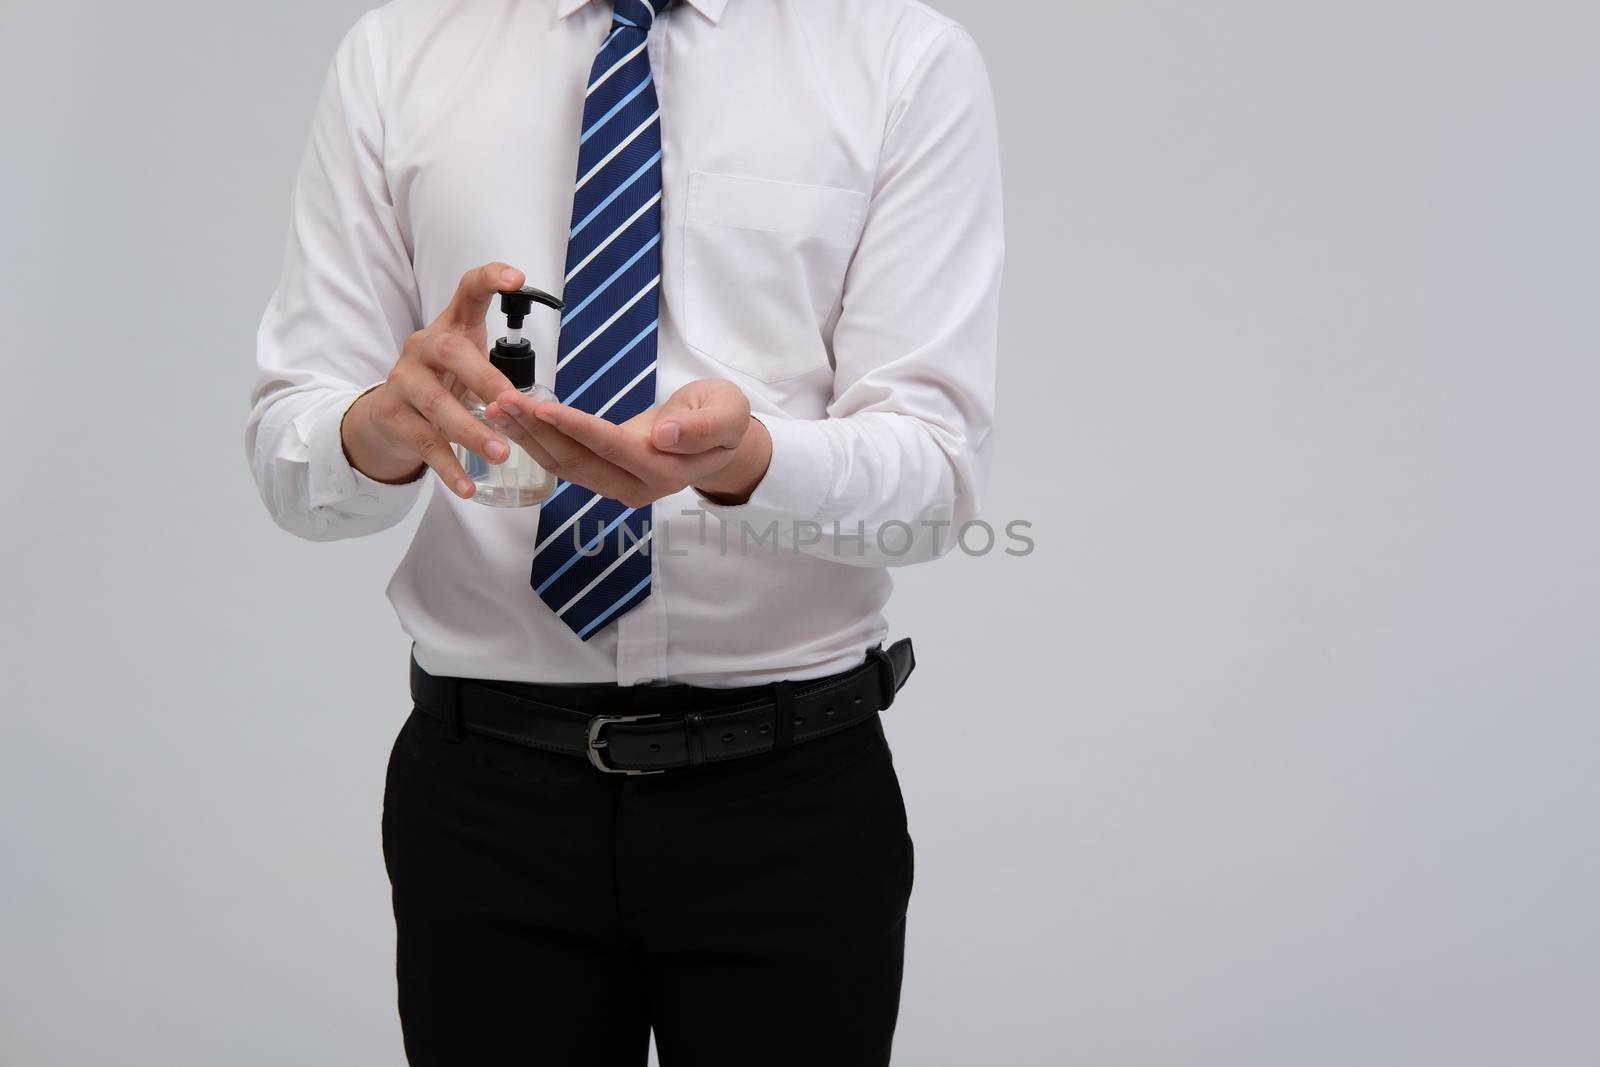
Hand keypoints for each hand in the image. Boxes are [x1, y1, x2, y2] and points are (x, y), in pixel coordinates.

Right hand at [340, 262, 526, 497]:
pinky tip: (468, 488)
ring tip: (501, 454)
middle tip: (513, 405)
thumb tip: (548, 403)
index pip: (467, 291)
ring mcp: (403, 380)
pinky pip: (424, 443)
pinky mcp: (392, 415)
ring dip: (470, 430)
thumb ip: (502, 370)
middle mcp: (423, 346)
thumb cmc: (444, 384)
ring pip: (436, 404)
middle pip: (452, 353)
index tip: (517, 279)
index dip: (489, 279)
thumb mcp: (469, 364)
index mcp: (450, 328)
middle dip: (484, 379)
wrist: (387, 416)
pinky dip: (449, 468)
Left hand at [484, 379, 772, 507]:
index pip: (612, 446)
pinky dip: (539, 443)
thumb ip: (700, 429)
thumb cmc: (726, 418)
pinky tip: (515, 423)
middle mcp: (637, 487)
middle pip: (578, 460)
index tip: (542, 407)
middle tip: (501, 401)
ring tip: (498, 408)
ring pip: (566, 465)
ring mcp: (620, 488)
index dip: (576, 427)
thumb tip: (663, 437)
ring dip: (530, 438)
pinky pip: (567, 464)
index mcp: (665, 470)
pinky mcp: (607, 479)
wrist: (725, 442)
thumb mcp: (727, 413)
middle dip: (537, 431)